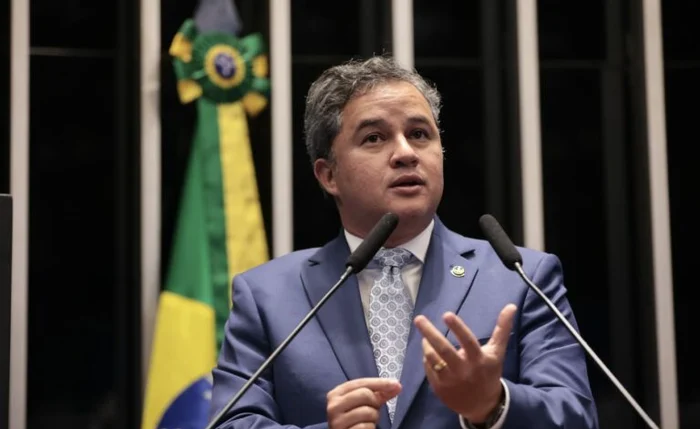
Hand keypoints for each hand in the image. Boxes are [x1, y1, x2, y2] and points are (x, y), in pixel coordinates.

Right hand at [326, 377, 401, 428]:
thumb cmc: (355, 419)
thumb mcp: (364, 403)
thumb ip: (378, 393)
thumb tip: (396, 386)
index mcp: (336, 394)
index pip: (361, 383)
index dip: (380, 383)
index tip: (396, 385)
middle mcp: (333, 406)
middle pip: (365, 394)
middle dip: (375, 403)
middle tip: (373, 410)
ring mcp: (336, 421)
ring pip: (367, 412)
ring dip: (374, 418)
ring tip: (368, 421)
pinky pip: (366, 427)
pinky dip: (370, 428)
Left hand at [414, 304, 516, 422]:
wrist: (483, 405)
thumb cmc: (489, 372)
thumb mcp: (497, 352)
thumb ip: (502, 329)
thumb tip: (511, 305)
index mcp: (478, 359)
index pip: (467, 341)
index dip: (458, 328)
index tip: (446, 314)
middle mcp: (464, 370)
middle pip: (444, 349)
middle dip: (430, 333)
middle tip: (419, 319)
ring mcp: (450, 380)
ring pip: (433, 359)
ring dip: (426, 345)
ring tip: (424, 336)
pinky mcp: (440, 388)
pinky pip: (429, 369)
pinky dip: (427, 358)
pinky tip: (429, 353)